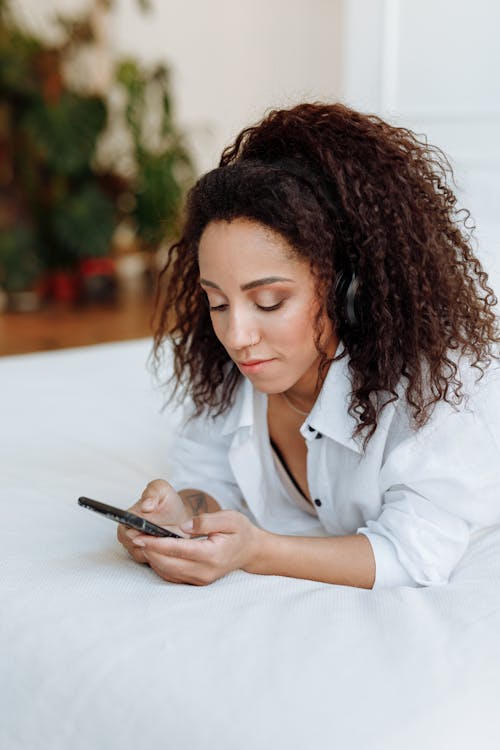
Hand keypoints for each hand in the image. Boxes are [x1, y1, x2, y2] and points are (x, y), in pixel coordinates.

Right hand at [117, 479, 190, 563]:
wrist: (179, 516)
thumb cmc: (167, 502)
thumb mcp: (161, 489)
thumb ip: (153, 492)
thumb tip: (146, 506)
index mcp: (127, 520)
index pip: (124, 533)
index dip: (134, 535)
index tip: (145, 532)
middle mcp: (129, 537)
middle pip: (134, 548)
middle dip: (149, 543)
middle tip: (162, 537)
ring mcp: (140, 550)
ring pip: (146, 556)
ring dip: (158, 550)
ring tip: (169, 540)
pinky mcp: (152, 559)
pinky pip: (156, 562)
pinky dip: (164, 556)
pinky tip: (172, 547)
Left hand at [129, 510, 264, 584]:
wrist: (251, 551)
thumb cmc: (240, 531)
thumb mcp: (229, 519)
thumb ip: (206, 521)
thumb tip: (184, 526)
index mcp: (212, 555)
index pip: (178, 549)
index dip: (157, 543)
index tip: (140, 536)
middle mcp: (205, 572)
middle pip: (169, 564)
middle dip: (148, 550)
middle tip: (132, 536)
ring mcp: (201, 580)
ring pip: (168, 572)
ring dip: (151, 558)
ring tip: (139, 542)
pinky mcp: (197, 582)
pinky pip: (173, 576)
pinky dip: (159, 565)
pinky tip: (152, 552)